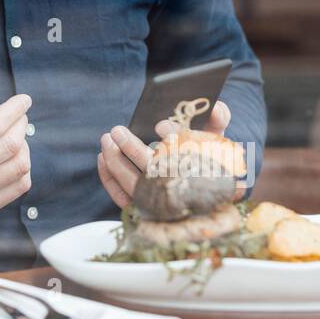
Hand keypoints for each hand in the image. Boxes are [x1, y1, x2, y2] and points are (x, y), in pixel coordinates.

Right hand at [0, 64, 32, 218]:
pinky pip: (18, 187)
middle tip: (19, 114)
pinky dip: (22, 167)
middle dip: (21, 123)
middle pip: (9, 145)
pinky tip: (12, 155)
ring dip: (24, 144)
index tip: (23, 99)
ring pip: (18, 166)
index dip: (14, 109)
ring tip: (16, 133)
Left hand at [97, 100, 243, 208]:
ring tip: (107, 138)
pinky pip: (121, 197)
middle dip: (132, 149)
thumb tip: (216, 106)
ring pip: (132, 185)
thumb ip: (216, 121)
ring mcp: (161, 205)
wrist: (203, 207)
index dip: (174, 140)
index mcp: (202, 175)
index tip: (160, 126)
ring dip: (116, 160)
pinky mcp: (144, 212)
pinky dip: (109, 178)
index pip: (188, 158)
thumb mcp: (215, 143)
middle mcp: (181, 192)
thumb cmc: (207, 166)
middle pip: (153, 172)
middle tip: (117, 130)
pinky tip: (103, 157)